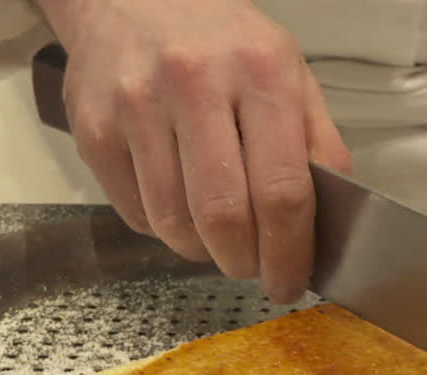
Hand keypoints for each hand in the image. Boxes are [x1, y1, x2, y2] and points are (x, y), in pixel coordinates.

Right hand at [37, 0, 351, 301]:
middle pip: (224, 215)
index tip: (290, 281)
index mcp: (259, 73)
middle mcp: (194, 85)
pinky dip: (163, 229)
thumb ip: (318, 143)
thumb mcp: (289, 71)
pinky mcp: (94, 128)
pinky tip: (179, 208)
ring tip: (217, 239)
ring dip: (202, 251)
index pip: (281, 189)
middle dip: (244, 262)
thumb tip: (333, 218)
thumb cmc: (223, 41)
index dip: (288, 252)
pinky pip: (134, 212)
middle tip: (252, 269)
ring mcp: (136, 106)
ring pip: (173, 222)